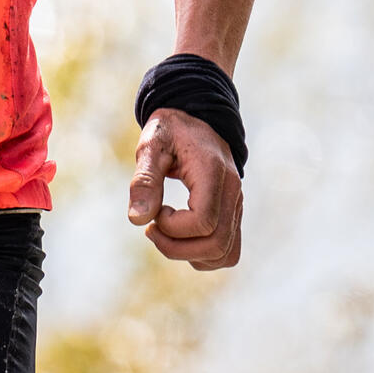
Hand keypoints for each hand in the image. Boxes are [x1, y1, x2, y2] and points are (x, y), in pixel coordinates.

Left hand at [127, 107, 242, 269]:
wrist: (197, 117)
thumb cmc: (171, 129)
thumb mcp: (151, 145)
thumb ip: (144, 180)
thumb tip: (137, 220)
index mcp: (214, 173)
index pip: (204, 222)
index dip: (173, 227)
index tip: (155, 210)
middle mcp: (232, 192)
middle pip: (216, 245)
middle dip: (176, 247)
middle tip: (152, 228)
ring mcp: (236, 205)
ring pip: (224, 253)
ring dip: (189, 254)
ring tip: (165, 231)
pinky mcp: (233, 213)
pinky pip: (228, 250)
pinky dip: (203, 255)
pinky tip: (181, 238)